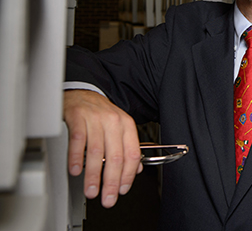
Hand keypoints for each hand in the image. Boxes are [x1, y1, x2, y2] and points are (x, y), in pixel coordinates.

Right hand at [63, 89, 142, 207]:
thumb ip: (126, 148)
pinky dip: (76, 158)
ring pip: (96, 152)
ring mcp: (95, 118)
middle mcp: (113, 121)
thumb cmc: (100, 114)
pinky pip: (78, 141)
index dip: (128, 175)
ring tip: (91, 190)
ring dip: (93, 175)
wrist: (82, 93)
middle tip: (107, 198)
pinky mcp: (78, 117)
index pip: (132, 154)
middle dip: (111, 181)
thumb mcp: (118, 128)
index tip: (122, 190)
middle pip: (115, 156)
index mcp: (127, 125)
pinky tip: (76, 170)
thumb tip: (136, 170)